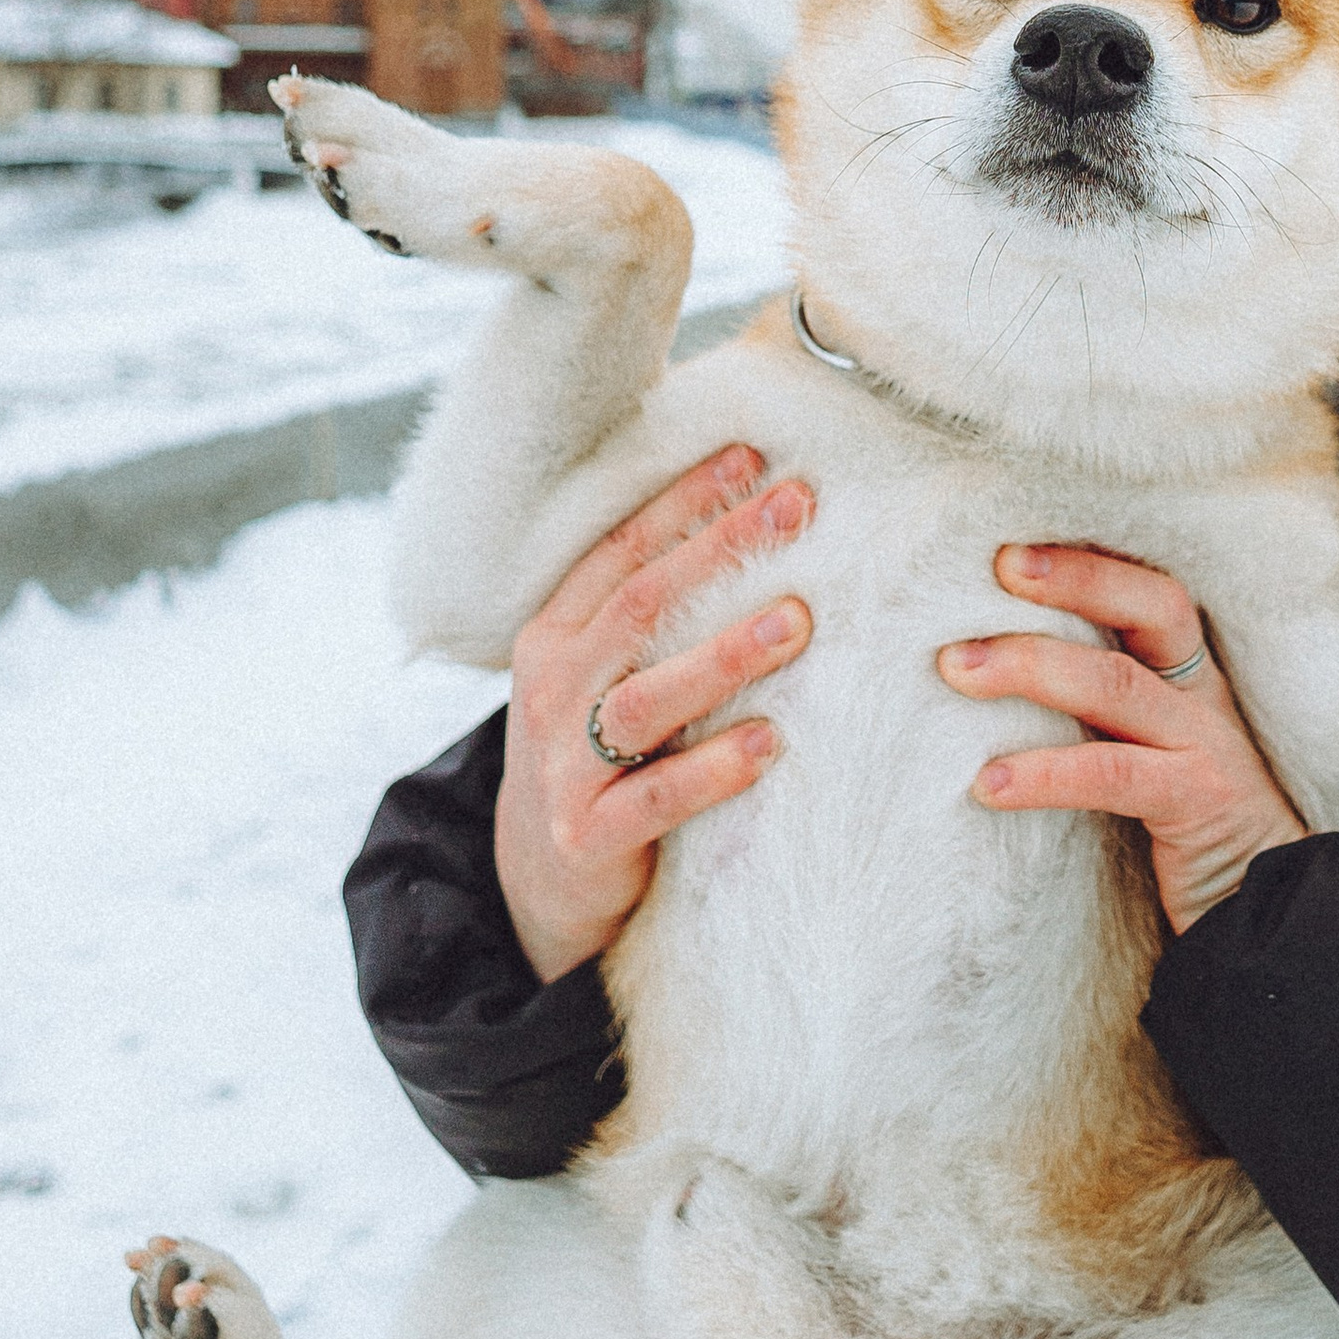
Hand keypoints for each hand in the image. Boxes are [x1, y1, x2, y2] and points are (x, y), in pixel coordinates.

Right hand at [494, 447, 813, 982]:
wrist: (539, 882)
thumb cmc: (598, 756)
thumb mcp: (604, 678)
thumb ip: (655, 620)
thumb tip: (758, 532)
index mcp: (554, 636)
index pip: (620, 551)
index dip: (683, 501)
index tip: (754, 457)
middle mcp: (550, 689)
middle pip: (638, 605)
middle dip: (719, 548)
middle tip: (797, 506)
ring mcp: (564, 764)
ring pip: (644, 697)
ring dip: (724, 654)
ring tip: (798, 621)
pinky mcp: (589, 835)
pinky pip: (655, 797)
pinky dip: (713, 769)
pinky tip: (770, 744)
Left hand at [938, 546, 1305, 935]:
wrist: (1269, 920)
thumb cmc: (1186, 840)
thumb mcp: (1141, 761)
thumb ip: (1091, 722)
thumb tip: (982, 683)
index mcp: (1188, 683)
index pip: (1149, 595)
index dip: (1090, 562)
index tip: (1015, 544)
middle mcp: (1203, 702)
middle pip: (1154, 608)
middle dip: (1076, 578)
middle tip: (997, 565)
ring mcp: (1208, 750)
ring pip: (1120, 686)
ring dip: (1032, 667)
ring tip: (957, 667)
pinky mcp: (1202, 806)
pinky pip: (1114, 775)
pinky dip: (1045, 774)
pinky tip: (987, 785)